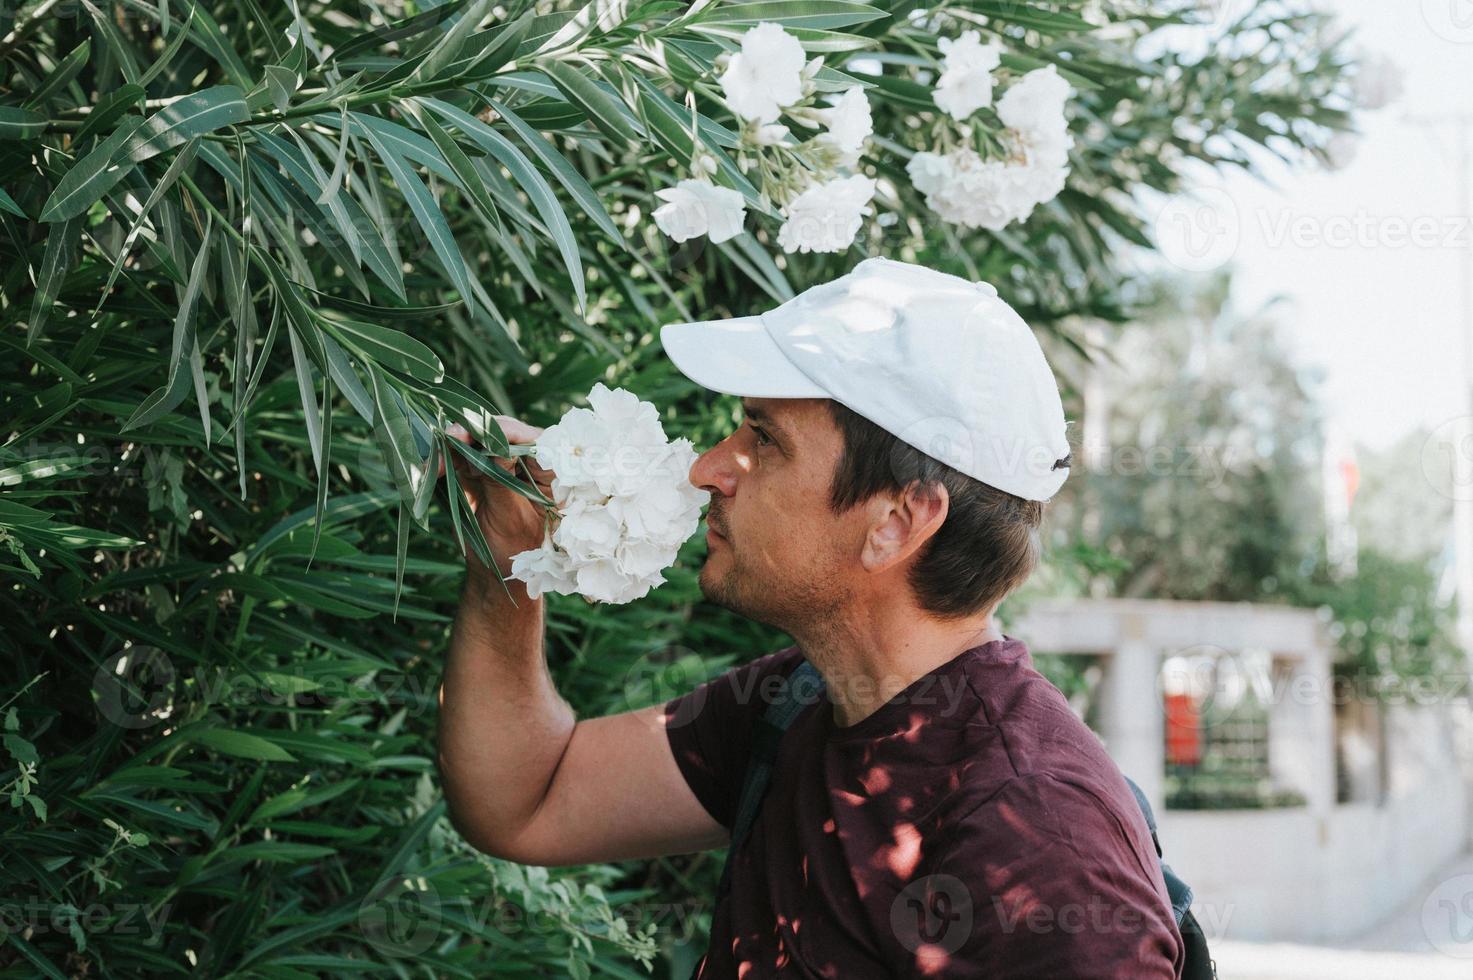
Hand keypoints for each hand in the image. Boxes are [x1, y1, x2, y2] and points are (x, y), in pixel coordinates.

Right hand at [442, 416, 556, 584]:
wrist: (497, 574)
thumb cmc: (516, 553)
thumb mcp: (511, 519)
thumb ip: (502, 483)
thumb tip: (496, 448)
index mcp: (555, 474)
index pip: (536, 442)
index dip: (509, 432)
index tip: (485, 433)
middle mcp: (532, 462)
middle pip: (505, 434)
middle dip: (476, 433)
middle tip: (452, 435)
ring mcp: (504, 463)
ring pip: (479, 441)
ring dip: (455, 445)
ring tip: (437, 458)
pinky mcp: (481, 470)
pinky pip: (463, 456)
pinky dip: (446, 459)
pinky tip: (434, 467)